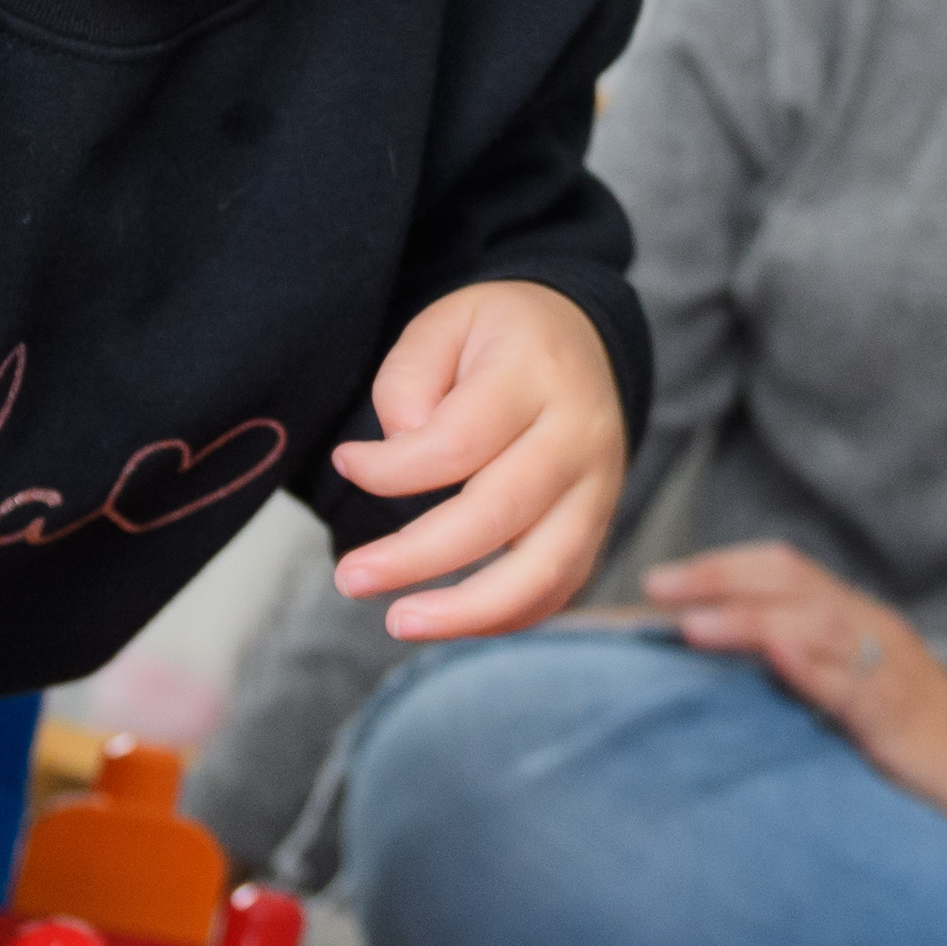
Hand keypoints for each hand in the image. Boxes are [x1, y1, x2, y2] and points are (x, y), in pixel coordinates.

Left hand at [326, 279, 627, 640]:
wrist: (581, 340)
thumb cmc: (498, 338)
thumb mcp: (443, 323)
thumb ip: (408, 381)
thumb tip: (399, 452)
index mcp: (536, 375)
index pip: (456, 443)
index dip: (390, 469)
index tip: (346, 462)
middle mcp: (578, 435)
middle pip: (498, 514)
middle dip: (416, 558)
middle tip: (350, 579)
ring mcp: (599, 488)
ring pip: (544, 569)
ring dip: (467, 610)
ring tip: (400, 622)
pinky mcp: (600, 526)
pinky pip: (561, 588)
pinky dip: (505, 616)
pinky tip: (450, 620)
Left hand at [640, 540, 946, 833]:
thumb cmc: (911, 732)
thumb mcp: (849, 688)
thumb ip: (796, 667)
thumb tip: (716, 659)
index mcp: (853, 618)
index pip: (783, 570)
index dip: (721, 566)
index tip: (660, 580)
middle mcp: (868, 628)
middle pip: (790, 580)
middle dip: (718, 578)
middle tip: (656, 587)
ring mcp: (886, 667)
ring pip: (815, 622)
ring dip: (749, 618)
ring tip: (692, 623)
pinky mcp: (899, 715)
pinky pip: (855, 683)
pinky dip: (812, 665)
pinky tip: (777, 655)